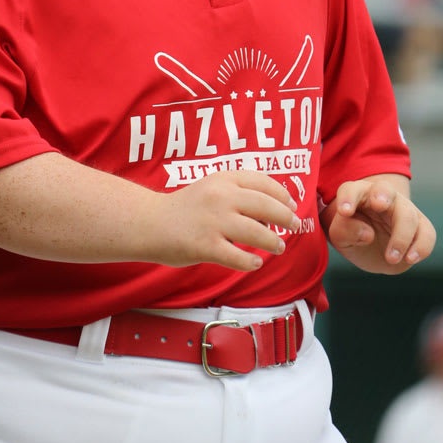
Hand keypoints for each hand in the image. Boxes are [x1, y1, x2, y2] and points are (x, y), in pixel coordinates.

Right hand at [155, 167, 302, 272]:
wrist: (147, 222)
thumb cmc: (183, 208)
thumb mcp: (210, 188)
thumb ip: (236, 193)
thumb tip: (271, 211)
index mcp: (223, 179)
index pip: (262, 182)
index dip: (282, 194)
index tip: (292, 204)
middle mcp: (221, 197)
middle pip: (266, 206)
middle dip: (286, 217)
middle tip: (295, 226)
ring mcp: (214, 222)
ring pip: (257, 233)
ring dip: (273, 241)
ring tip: (279, 246)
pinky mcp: (206, 246)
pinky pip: (237, 257)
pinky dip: (251, 261)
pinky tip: (256, 263)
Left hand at [325, 173, 433, 274]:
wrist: (372, 250)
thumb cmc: (353, 236)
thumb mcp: (340, 238)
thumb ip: (344, 231)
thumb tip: (367, 234)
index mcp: (358, 194)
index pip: (352, 189)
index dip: (349, 198)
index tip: (344, 212)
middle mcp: (382, 196)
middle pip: (385, 190)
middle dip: (383, 196)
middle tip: (379, 204)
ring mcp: (404, 210)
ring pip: (408, 214)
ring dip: (401, 237)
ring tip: (391, 258)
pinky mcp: (420, 227)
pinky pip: (427, 233)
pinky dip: (422, 246)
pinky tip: (410, 259)